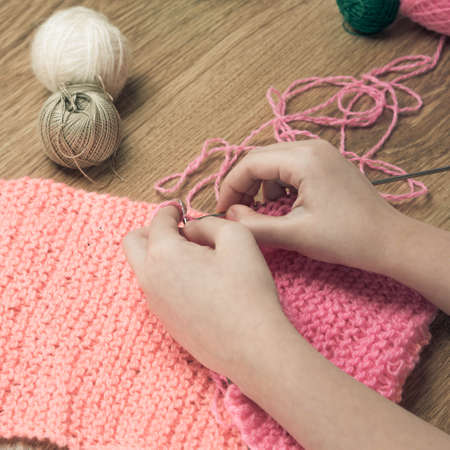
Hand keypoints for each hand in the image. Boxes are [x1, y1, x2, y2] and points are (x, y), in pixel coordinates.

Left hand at [123, 206, 288, 379]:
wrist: (251, 346)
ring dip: (160, 255)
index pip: (158, 221)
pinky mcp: (165, 322)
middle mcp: (150, 279)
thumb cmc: (247, 290)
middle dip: (153, 230)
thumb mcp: (237, 238)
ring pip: (144, 268)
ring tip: (194, 258)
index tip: (180, 211)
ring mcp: (154, 304)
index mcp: (164, 254)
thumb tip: (193, 230)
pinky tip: (197, 283)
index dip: (170, 211)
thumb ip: (210, 223)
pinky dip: (167, 277)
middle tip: (178, 231)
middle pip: (133, 243)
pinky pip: (156, 289)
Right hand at [216, 140, 402, 273]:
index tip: (221, 212)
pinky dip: (278, 184)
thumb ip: (254, 225)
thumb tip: (228, 215)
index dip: (230, 187)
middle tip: (235, 212)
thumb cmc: (346, 238)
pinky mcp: (327, 162)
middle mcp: (311, 146)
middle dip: (243, 185)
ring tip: (261, 212)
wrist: (389, 241)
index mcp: (303, 158)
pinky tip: (284, 205)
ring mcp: (321, 152)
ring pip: (274, 161)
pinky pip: (291, 166)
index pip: (249, 163)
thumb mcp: (294, 234)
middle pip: (260, 158)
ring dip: (260, 185)